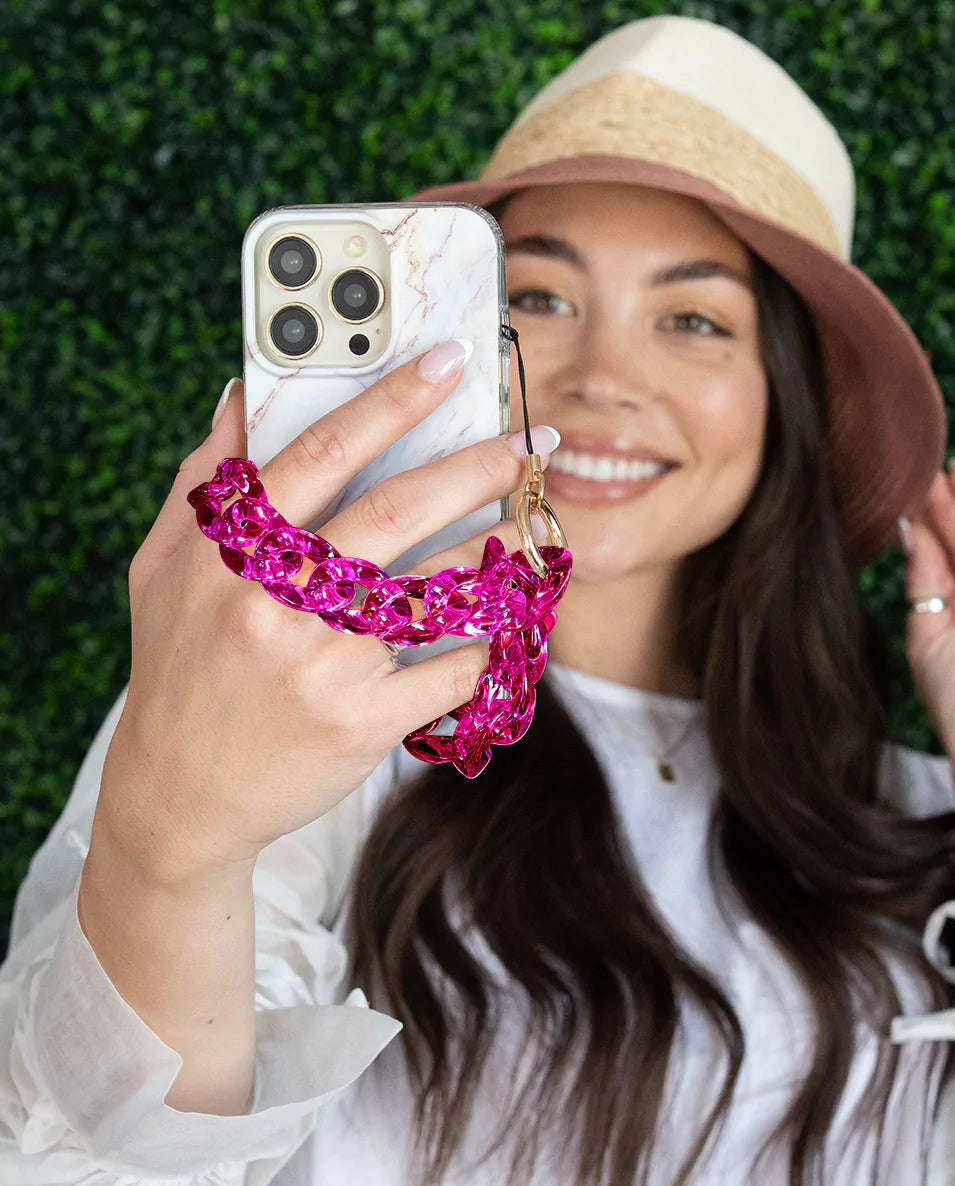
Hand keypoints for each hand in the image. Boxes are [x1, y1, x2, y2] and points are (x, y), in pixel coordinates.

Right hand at [102, 344, 556, 877]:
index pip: (324, 450)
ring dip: (495, 549)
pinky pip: (447, 671)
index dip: (393, 398)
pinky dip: (485, 644)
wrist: (179, 795)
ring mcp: (322, 664)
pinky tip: (507, 621)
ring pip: (435, 588)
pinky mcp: (360, 722)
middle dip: (476, 466)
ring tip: (532, 523)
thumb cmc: (177, 668)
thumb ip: (205, 478)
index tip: (450, 363)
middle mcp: (278, 600)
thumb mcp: (163, 567)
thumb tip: (243, 392)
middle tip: (531, 442)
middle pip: (397, 509)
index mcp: (232, 549)